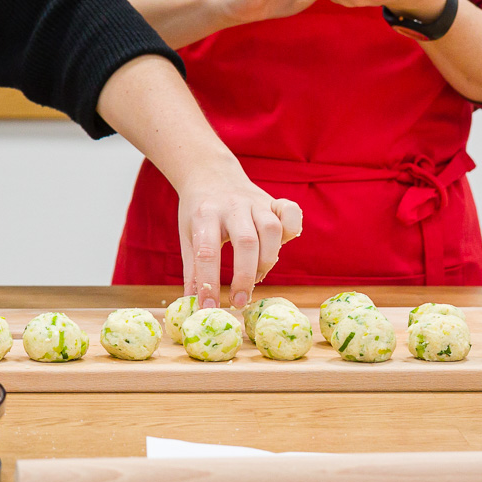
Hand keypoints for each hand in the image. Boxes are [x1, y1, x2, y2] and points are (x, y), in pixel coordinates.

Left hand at [176, 156, 303, 308]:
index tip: (209, 308)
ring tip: (257, 277)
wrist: (210, 173)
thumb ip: (193, 270)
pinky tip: (282, 245)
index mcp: (204, 214)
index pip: (207, 252)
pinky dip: (292, 230)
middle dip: (245, 277)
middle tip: (239, 302)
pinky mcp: (273, 200)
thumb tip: (192, 306)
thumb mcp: (188, 237)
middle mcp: (232, 206)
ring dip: (267, 260)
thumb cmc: (198, 212)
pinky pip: (291, 212)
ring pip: (272, 229)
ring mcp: (255, 201)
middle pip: (246, 242)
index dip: (208, 283)